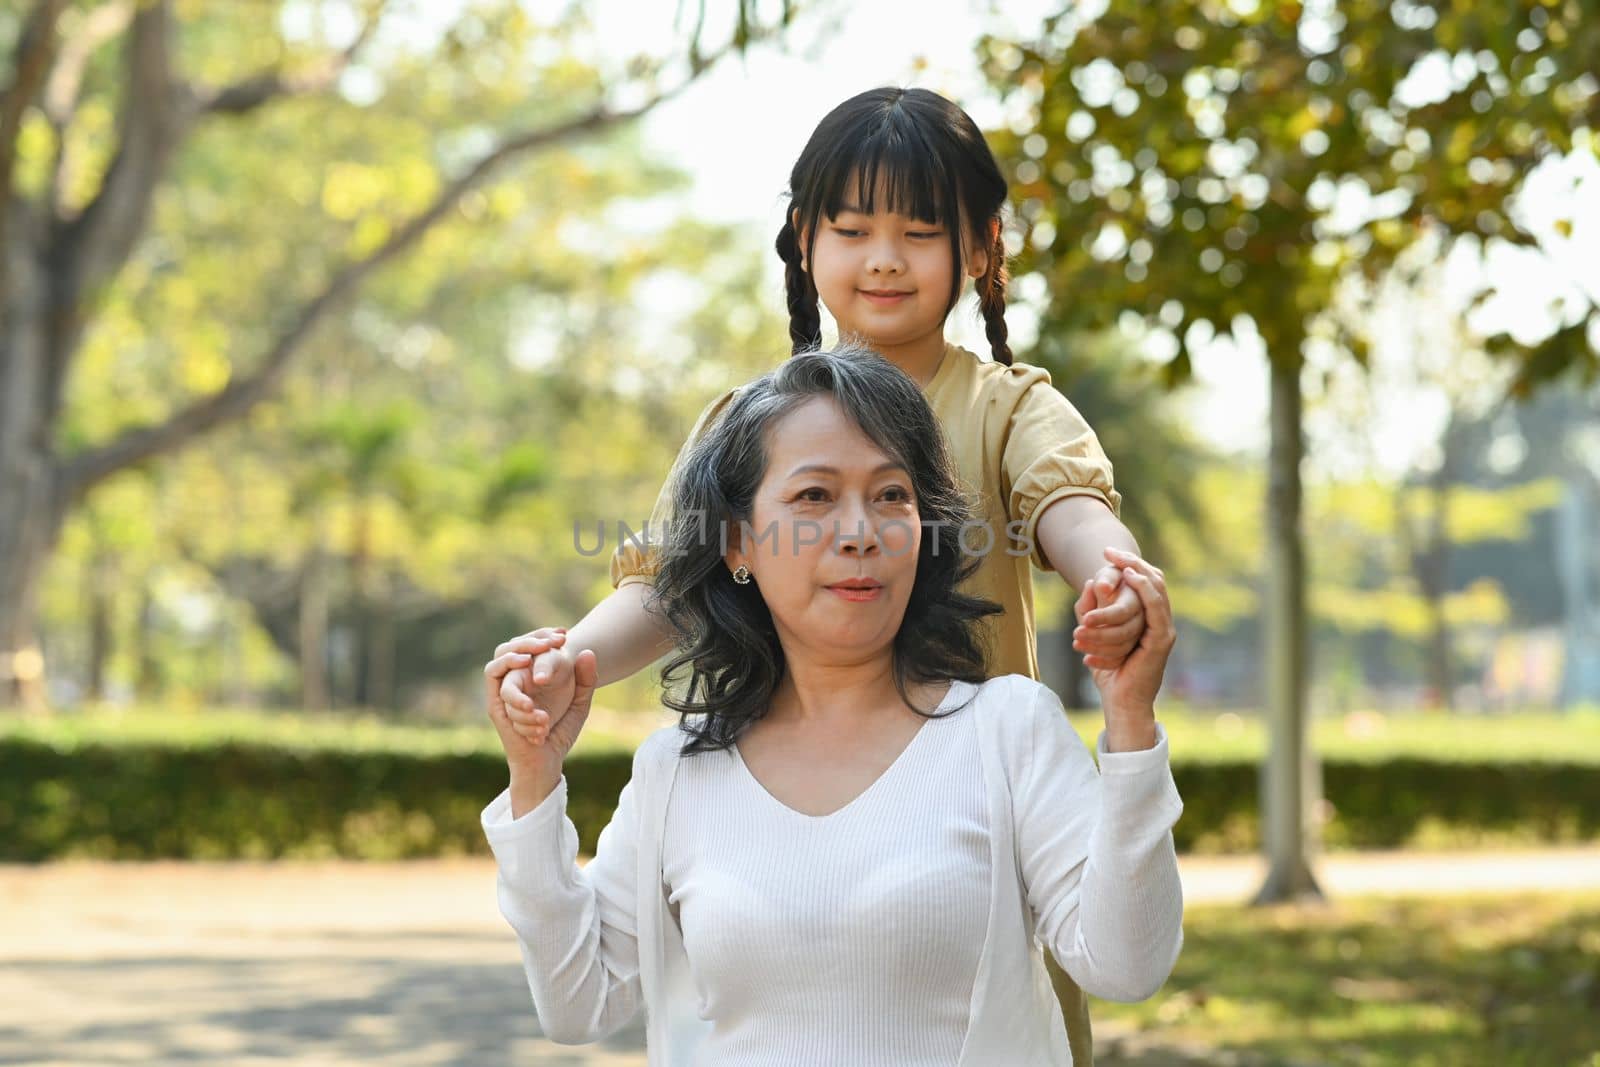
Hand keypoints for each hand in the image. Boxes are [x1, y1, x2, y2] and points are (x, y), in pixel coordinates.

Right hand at [494, 626, 576, 743]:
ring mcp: (502, 694)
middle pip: (508, 647)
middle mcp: (512, 682)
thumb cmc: (559, 731)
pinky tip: (533, 704)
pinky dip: (514, 691)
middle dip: (530, 641)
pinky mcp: (496, 709)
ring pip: (496, 664)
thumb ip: (586, 679)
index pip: (529, 644)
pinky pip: (497, 688)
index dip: (543, 634)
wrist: (546, 761)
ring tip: (536, 663)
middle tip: (554, 643)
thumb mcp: (579, 702)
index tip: (564, 635)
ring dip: (517, 659)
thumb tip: (587, 652)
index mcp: (529, 676)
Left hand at [1086, 548, 1175, 721]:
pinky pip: (1157, 608)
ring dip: (1135, 573)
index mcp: (1148, 619)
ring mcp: (1164, 630)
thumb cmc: (1108, 671)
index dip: (1130, 563)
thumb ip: (1090, 610)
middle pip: (1155, 579)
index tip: (1107, 552)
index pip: (1147, 582)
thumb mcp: (1093, 634)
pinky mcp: (1162, 640)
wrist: (1119, 702)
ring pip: (1157, 589)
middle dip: (1132, 561)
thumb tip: (1090, 582)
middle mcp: (1160, 622)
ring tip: (1118, 561)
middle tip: (1109, 551)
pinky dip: (1145, 590)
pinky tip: (1130, 578)